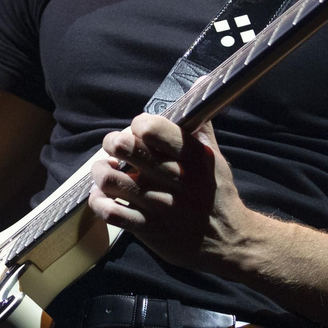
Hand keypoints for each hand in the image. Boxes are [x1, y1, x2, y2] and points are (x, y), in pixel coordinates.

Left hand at [87, 114, 251, 276]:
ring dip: (100, 171)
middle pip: (125, 147)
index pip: (151, 128)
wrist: (228, 241)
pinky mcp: (147, 228)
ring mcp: (158, 205)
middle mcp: (174, 178)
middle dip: (113, 142)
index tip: (139, 132)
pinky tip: (105, 196)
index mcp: (192, 156)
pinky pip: (109, 212)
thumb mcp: (215, 158)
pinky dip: (99, 200)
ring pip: (109, 179)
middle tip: (116, 148)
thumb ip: (200, 126)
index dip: (138, 125)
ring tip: (106, 170)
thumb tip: (199, 86)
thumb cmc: (217, 195)